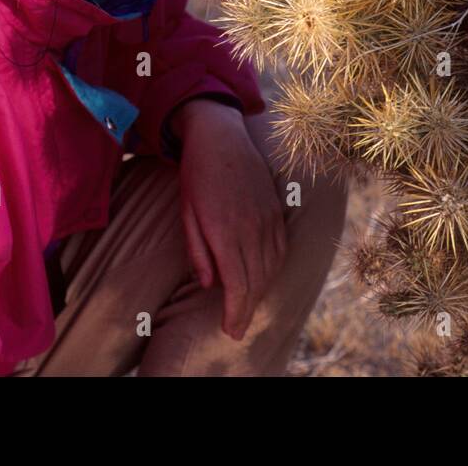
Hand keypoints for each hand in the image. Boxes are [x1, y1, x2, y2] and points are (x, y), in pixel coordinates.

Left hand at [173, 99, 286, 339]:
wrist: (221, 136)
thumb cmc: (197, 176)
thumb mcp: (187, 214)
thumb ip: (198, 251)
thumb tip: (210, 284)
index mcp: (225, 231)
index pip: (236, 284)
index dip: (235, 312)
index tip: (230, 330)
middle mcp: (251, 228)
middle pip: (256, 281)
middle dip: (246, 309)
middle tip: (236, 328)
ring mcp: (267, 218)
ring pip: (271, 267)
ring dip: (260, 292)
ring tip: (246, 307)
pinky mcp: (275, 210)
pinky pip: (280, 248)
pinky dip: (273, 269)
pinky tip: (263, 278)